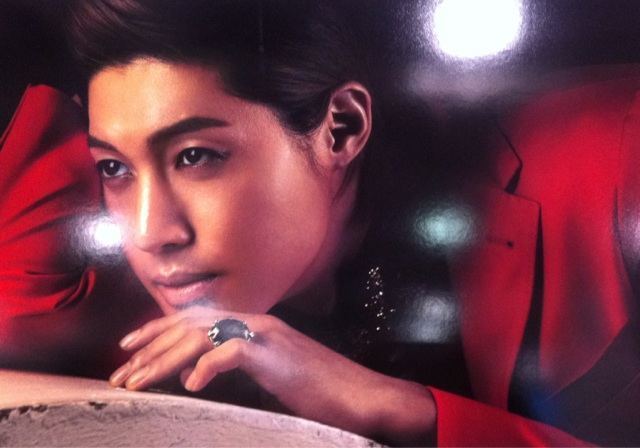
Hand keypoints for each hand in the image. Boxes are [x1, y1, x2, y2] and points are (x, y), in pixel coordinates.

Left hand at [109, 307, 435, 443]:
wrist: (357, 392)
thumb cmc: (316, 386)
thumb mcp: (270, 371)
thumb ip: (239, 362)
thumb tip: (202, 370)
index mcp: (252, 324)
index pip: (196, 318)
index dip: (159, 330)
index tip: (130, 347)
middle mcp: (255, 321)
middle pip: (190, 325)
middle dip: (150, 347)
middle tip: (121, 373)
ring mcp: (265, 334)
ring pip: (201, 336)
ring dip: (165, 359)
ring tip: (138, 382)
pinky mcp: (274, 353)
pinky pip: (231, 352)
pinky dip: (207, 367)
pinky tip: (192, 385)